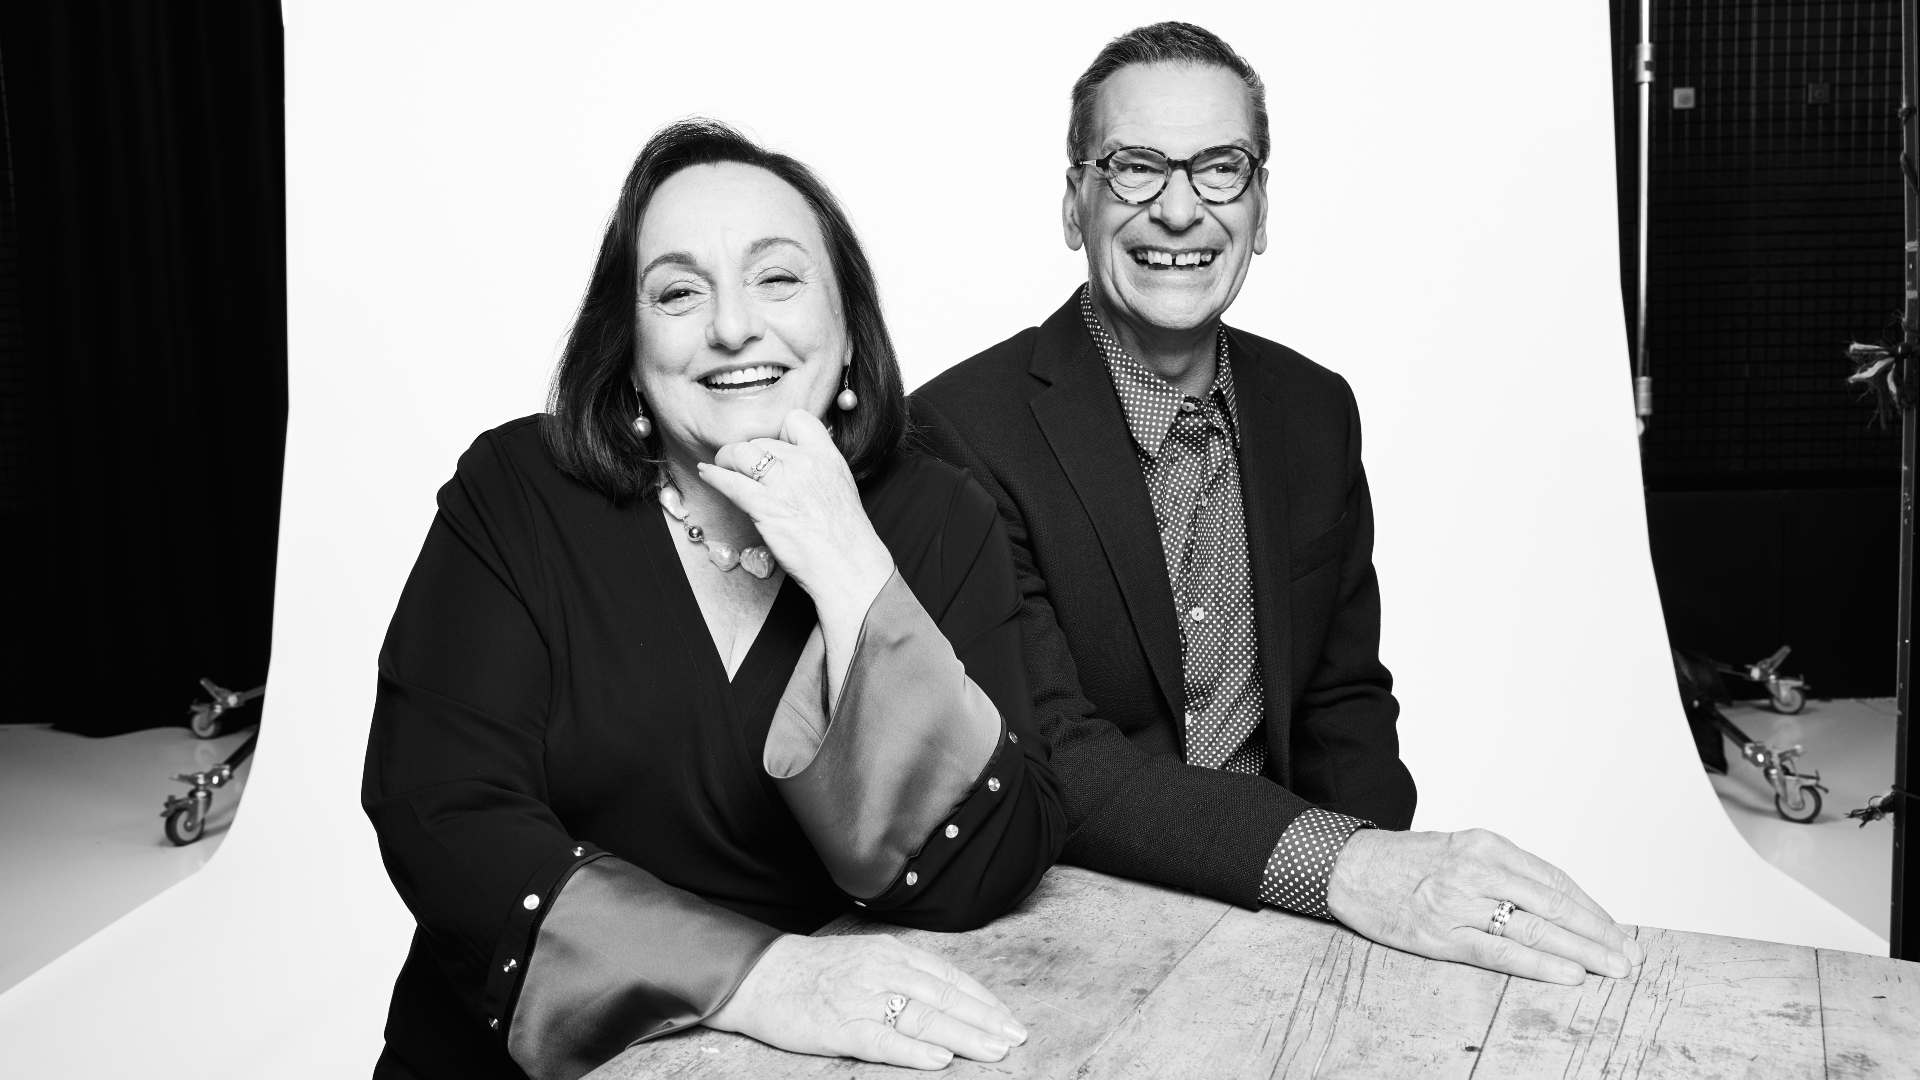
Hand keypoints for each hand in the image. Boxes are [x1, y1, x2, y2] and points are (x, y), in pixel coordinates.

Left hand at [699, 410, 893, 623]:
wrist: (850, 568)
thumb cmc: (846, 538)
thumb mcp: (839, 489)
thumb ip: (816, 471)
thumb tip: (787, 466)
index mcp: (828, 457)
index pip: (797, 419)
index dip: (780, 431)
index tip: (773, 446)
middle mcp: (806, 464)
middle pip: (763, 440)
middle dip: (748, 451)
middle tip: (741, 465)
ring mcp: (785, 484)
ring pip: (742, 453)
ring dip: (727, 459)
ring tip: (721, 466)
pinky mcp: (765, 506)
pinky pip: (731, 482)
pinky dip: (714, 476)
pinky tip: (706, 474)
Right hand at [705, 933, 1028, 1069]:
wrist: (760, 975)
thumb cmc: (817, 971)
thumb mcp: (867, 958)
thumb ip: (906, 974)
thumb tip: (951, 998)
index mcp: (891, 953)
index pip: (948, 977)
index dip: (982, 1000)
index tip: (1009, 1019)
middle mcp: (881, 971)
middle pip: (943, 997)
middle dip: (984, 1020)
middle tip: (1015, 1038)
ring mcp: (861, 998)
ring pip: (922, 1017)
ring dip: (963, 1035)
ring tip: (993, 1050)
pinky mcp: (839, 1026)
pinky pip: (883, 1040)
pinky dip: (914, 1050)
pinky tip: (940, 1058)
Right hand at [1326, 827, 1645, 984]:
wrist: (1347, 867)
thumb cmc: (1404, 863)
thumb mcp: (1458, 850)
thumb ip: (1501, 873)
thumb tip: (1555, 908)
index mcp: (1485, 844)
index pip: (1553, 879)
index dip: (1592, 909)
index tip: (1618, 932)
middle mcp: (1476, 868)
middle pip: (1553, 903)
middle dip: (1598, 933)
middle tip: (1630, 957)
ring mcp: (1458, 901)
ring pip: (1534, 927)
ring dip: (1581, 951)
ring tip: (1613, 969)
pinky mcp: (1440, 932)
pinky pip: (1500, 950)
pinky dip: (1539, 963)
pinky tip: (1567, 974)